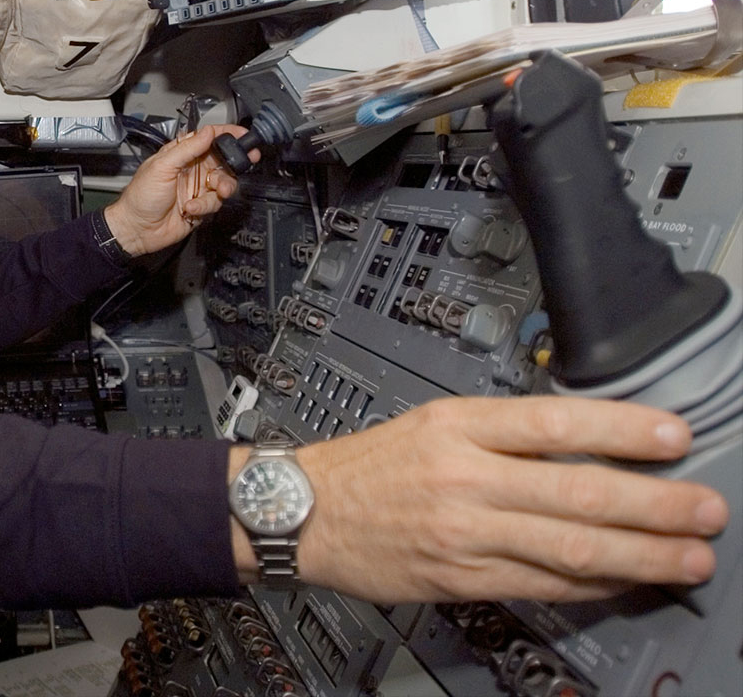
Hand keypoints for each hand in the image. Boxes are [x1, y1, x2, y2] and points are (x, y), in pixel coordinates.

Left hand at [104, 125, 258, 256]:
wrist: (138, 229)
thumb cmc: (141, 197)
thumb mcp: (162, 166)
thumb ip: (187, 148)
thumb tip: (207, 132)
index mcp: (182, 154)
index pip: (209, 138)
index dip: (227, 134)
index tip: (243, 135)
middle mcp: (193, 169)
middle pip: (223, 160)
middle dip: (236, 161)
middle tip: (247, 161)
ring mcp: (198, 188)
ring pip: (225, 182)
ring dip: (222, 187)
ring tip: (214, 192)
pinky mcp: (202, 207)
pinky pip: (216, 203)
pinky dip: (205, 206)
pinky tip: (190, 209)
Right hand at [230, 397, 728, 601]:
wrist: (304, 512)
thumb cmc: (369, 465)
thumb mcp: (432, 422)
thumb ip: (502, 432)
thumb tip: (585, 444)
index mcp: (458, 424)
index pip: (555, 423)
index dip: (624, 429)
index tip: (675, 436)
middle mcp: (465, 476)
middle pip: (577, 490)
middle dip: (655, 503)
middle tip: (705, 509)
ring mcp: (464, 532)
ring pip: (570, 546)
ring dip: (641, 553)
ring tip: (689, 556)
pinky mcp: (460, 578)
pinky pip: (543, 585)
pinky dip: (594, 585)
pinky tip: (628, 581)